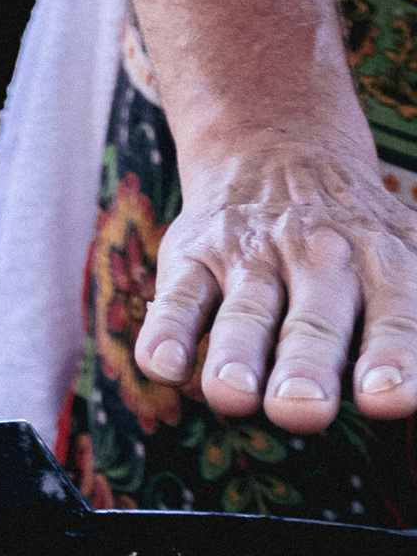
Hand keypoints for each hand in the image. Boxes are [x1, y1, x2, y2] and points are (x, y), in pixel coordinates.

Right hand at [135, 139, 416, 430]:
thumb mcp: (412, 254)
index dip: (395, 356)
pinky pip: (179, 296)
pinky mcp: (194, 255)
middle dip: (308, 369)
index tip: (386, 396)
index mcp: (388, 268)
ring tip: (232, 396)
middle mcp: (322, 260)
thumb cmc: (362, 242)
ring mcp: (252, 257)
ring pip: (247, 312)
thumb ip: (415, 317)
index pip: (397, 317)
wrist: (280, 147)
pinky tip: (164, 366)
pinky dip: (168, 332)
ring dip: (239, 355)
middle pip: (316, 324)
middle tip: (301, 408)